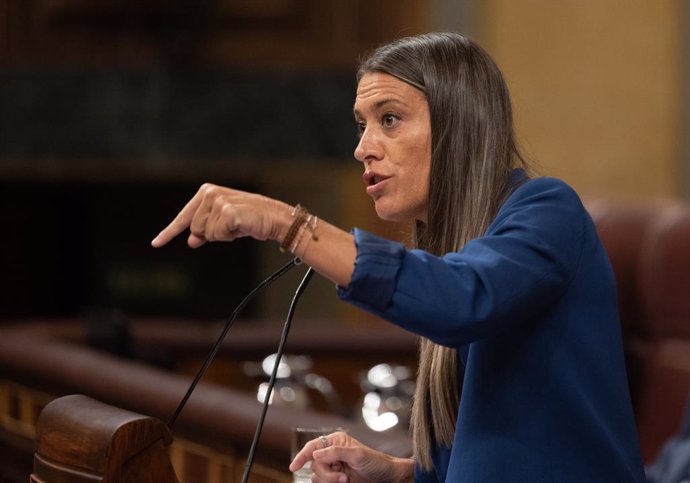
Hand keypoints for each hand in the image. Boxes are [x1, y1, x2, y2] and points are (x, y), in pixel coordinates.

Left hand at [151, 183, 288, 248]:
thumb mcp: (224, 224)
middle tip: (232, 227)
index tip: (156, 244)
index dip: (169, 232)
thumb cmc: (250, 219)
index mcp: (206, 192)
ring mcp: (218, 201)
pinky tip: (241, 227)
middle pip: (195, 228)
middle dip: (211, 234)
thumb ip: (205, 229)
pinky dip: (229, 236)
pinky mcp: (227, 211)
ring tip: (238, 225)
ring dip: (222, 235)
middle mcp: (210, 193)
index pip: (184, 217)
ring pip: (206, 233)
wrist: (274, 218)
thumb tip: (191, 240)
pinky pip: (217, 235)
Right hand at [289, 431, 413, 482]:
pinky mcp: (336, 480)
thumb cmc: (376, 462)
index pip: (313, 447)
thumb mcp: (357, 455)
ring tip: (346, 481)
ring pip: (317, 477)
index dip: (302, 456)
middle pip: (314, 465)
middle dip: (326, 474)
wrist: (387, 478)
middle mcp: (331, 453)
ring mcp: (333, 467)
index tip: (294, 467)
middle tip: (342, 478)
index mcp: (336, 441)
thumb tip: (315, 454)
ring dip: (330, 481)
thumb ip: (336, 452)